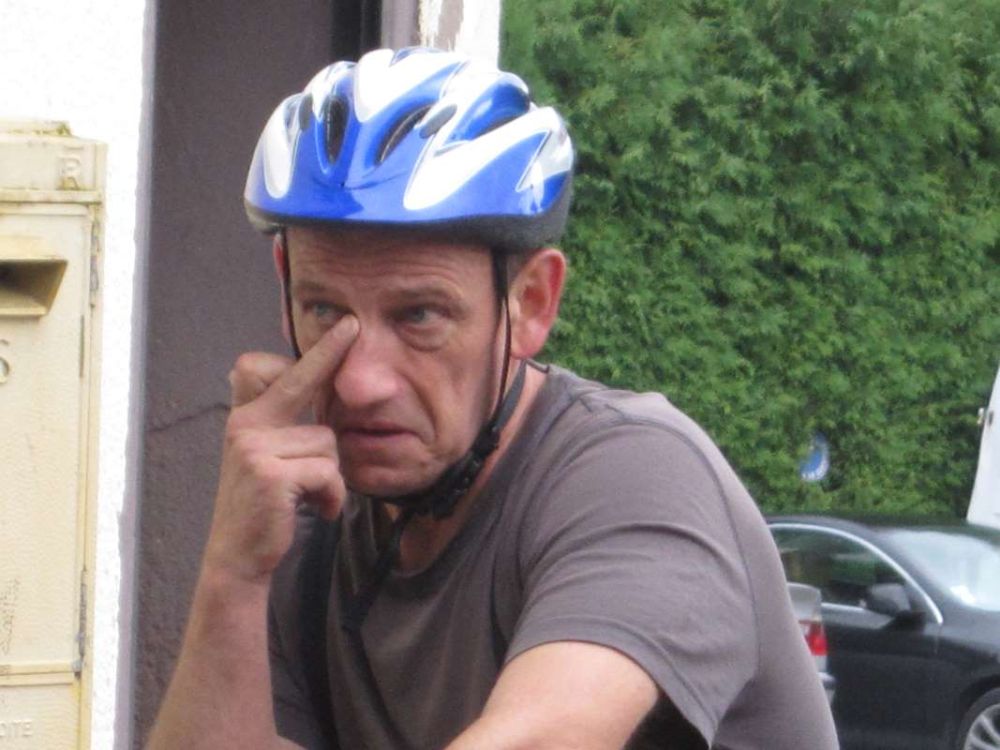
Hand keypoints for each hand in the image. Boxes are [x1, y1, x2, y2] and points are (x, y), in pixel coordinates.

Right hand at [204, 316, 358, 583]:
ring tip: (310, 495)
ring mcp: (254, 447)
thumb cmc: (265, 505)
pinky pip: (328, 472)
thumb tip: (317, 386)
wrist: (240, 556)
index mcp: (246, 417)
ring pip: (328, 442)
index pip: (267, 369)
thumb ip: (284, 424)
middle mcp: (245, 424)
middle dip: (328, 352)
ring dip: (331, 474)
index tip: (341, 327)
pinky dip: (332, 495)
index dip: (308, 354)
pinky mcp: (269, 473)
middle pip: (299, 381)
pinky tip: (318, 509)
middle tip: (354, 324)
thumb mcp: (267, 458)